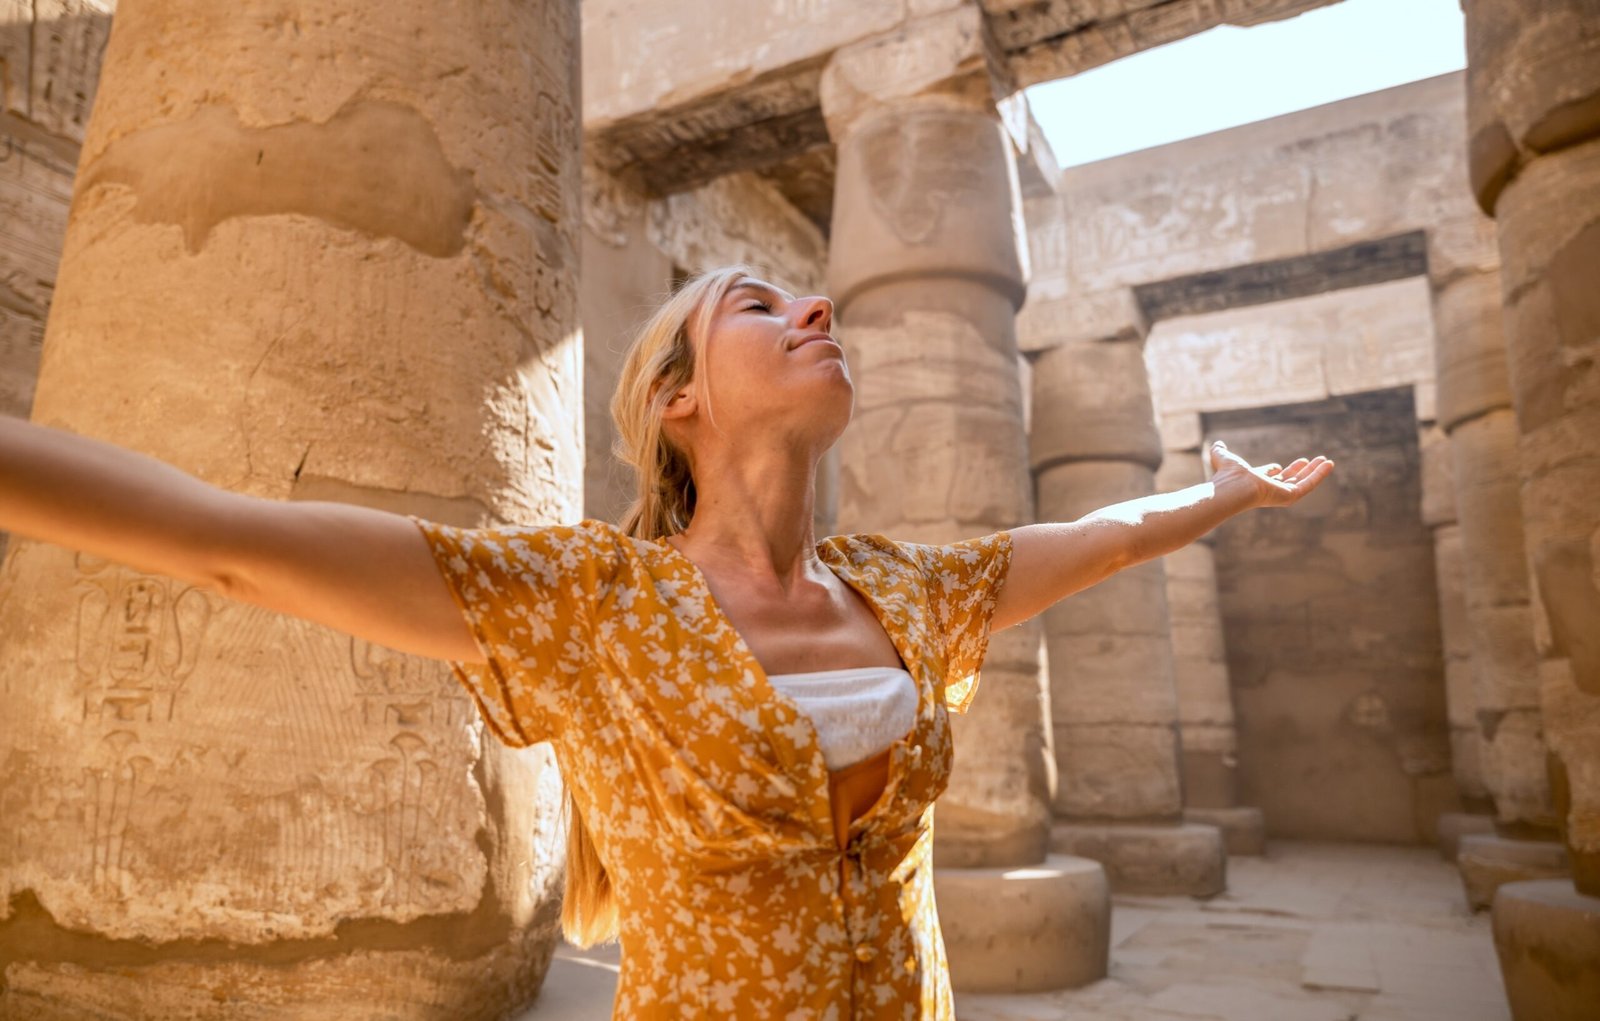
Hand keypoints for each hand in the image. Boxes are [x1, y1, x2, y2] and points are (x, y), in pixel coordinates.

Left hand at [1207, 439, 1334, 508]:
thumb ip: (1219, 451)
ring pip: (1302, 482)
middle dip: (1300, 470)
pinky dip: (1319, 475)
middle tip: (1312, 460)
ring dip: (1315, 472)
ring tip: (1327, 461)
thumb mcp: (1223, 457)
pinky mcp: (1290, 496)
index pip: (1267, 477)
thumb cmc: (1227, 474)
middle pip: (1288, 480)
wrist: (1233, 487)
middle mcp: (1268, 489)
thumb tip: (1217, 444)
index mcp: (1255, 482)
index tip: (1278, 466)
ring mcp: (1280, 494)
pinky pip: (1308, 485)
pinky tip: (1328, 465)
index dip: (1273, 471)